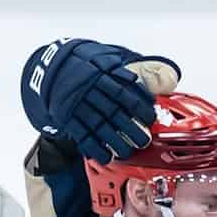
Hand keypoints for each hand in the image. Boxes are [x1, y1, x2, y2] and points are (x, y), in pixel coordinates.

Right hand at [21, 39, 180, 162]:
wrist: (51, 68)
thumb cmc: (86, 66)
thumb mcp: (107, 59)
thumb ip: (132, 69)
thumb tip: (165, 78)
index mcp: (101, 74)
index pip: (122, 91)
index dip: (138, 105)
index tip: (150, 117)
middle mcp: (89, 89)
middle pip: (112, 111)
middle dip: (129, 128)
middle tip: (144, 140)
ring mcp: (76, 104)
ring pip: (98, 125)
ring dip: (113, 141)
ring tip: (127, 152)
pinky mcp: (66, 117)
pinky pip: (81, 134)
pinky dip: (94, 148)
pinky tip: (106, 157)